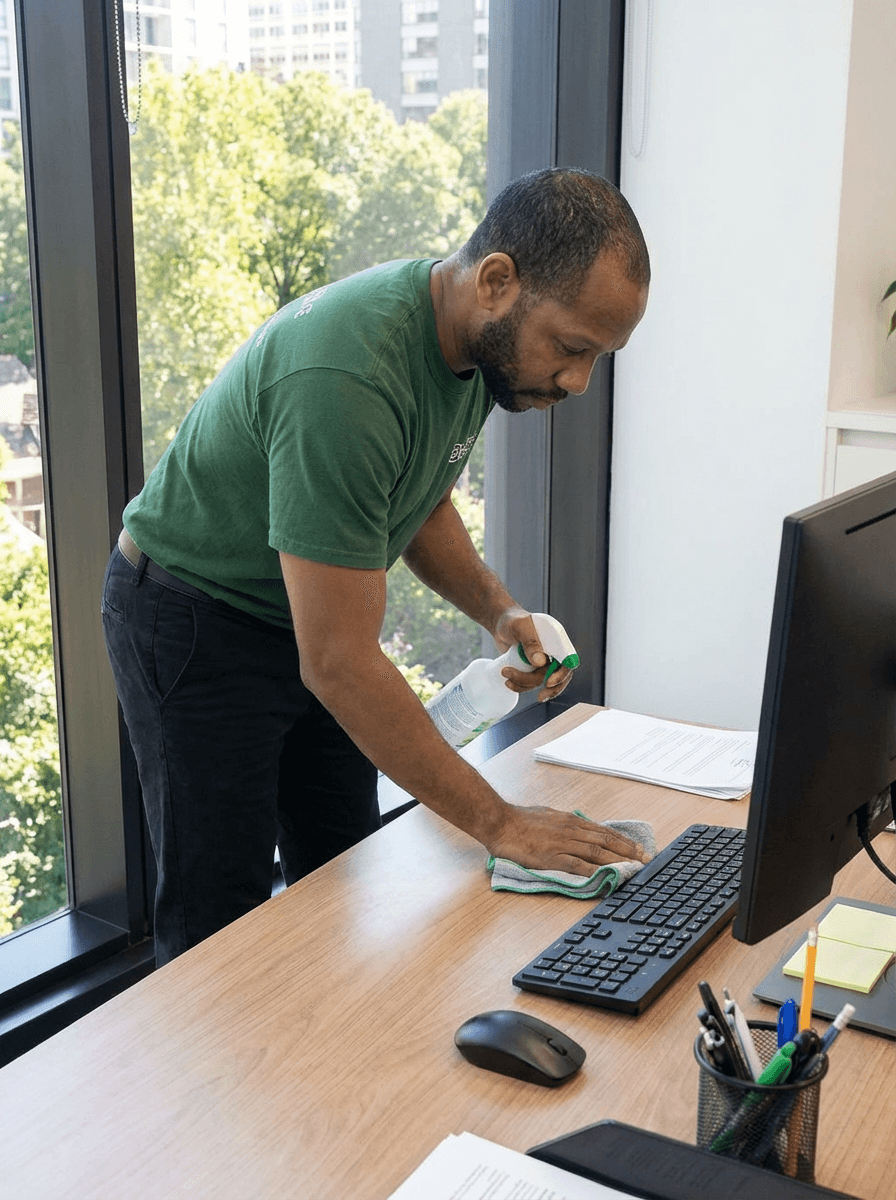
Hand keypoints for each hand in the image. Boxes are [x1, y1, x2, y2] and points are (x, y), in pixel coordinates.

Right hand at [486, 804, 652, 876]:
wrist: (500, 822)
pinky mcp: (552, 857)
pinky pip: (578, 865)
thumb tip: (578, 828)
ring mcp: (563, 843)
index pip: (604, 831)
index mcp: (571, 821)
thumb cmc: (520, 819)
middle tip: (647, 860)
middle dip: (629, 851)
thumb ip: (565, 824)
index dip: (624, 840)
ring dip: (618, 860)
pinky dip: (595, 870)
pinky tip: (606, 876)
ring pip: (597, 852)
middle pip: (606, 841)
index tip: (640, 848)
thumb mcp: (549, 815)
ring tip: (635, 869)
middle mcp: (571, 830)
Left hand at [492, 607, 573, 702]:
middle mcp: (554, 650)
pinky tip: (508, 682)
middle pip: (560, 674)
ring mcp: (544, 660)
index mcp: (556, 638)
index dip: (562, 673)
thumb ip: (530, 642)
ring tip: (505, 674)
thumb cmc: (511, 620)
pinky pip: (532, 682)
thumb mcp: (519, 627)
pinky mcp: (533, 668)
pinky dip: (521, 686)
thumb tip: (540, 663)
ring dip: (524, 683)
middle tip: (540, 697)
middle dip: (551, 689)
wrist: (500, 624)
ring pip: (542, 680)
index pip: (568, 659)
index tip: (548, 682)